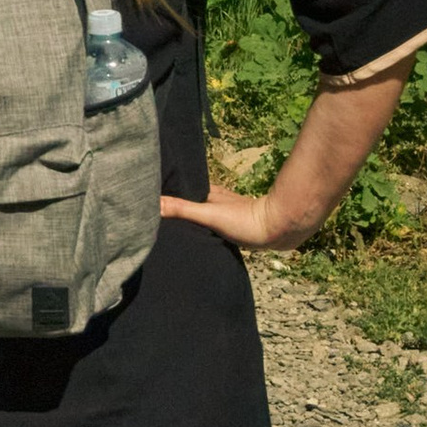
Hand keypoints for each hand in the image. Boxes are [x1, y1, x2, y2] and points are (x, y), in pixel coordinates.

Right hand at [159, 185, 304, 251]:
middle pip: (190, 202)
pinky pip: (212, 226)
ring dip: (190, 219)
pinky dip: (202, 229)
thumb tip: (153, 203)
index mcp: (208, 193)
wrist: (280, 229)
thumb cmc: (246, 220)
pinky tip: (198, 237)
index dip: (165, 192)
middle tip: (154, 215)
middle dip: (175, 206)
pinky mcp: (235, 227)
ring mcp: (226, 214)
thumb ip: (182, 210)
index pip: (180, 189)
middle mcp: (216, 201)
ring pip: (201, 213)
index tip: (146, 194)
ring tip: (171, 228)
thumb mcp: (209, 215)